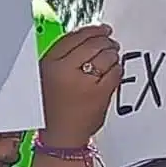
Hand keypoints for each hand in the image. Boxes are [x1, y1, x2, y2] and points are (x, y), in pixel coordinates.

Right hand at [38, 22, 117, 145]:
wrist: (60, 137)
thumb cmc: (54, 107)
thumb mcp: (48, 76)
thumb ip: (64, 56)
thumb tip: (91, 37)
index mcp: (49, 63)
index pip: (74, 37)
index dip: (91, 30)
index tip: (101, 29)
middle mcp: (64, 70)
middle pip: (92, 44)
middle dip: (105, 41)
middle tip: (111, 42)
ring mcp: (83, 82)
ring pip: (105, 56)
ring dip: (112, 54)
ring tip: (112, 57)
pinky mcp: (99, 94)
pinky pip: (114, 72)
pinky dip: (117, 69)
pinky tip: (113, 72)